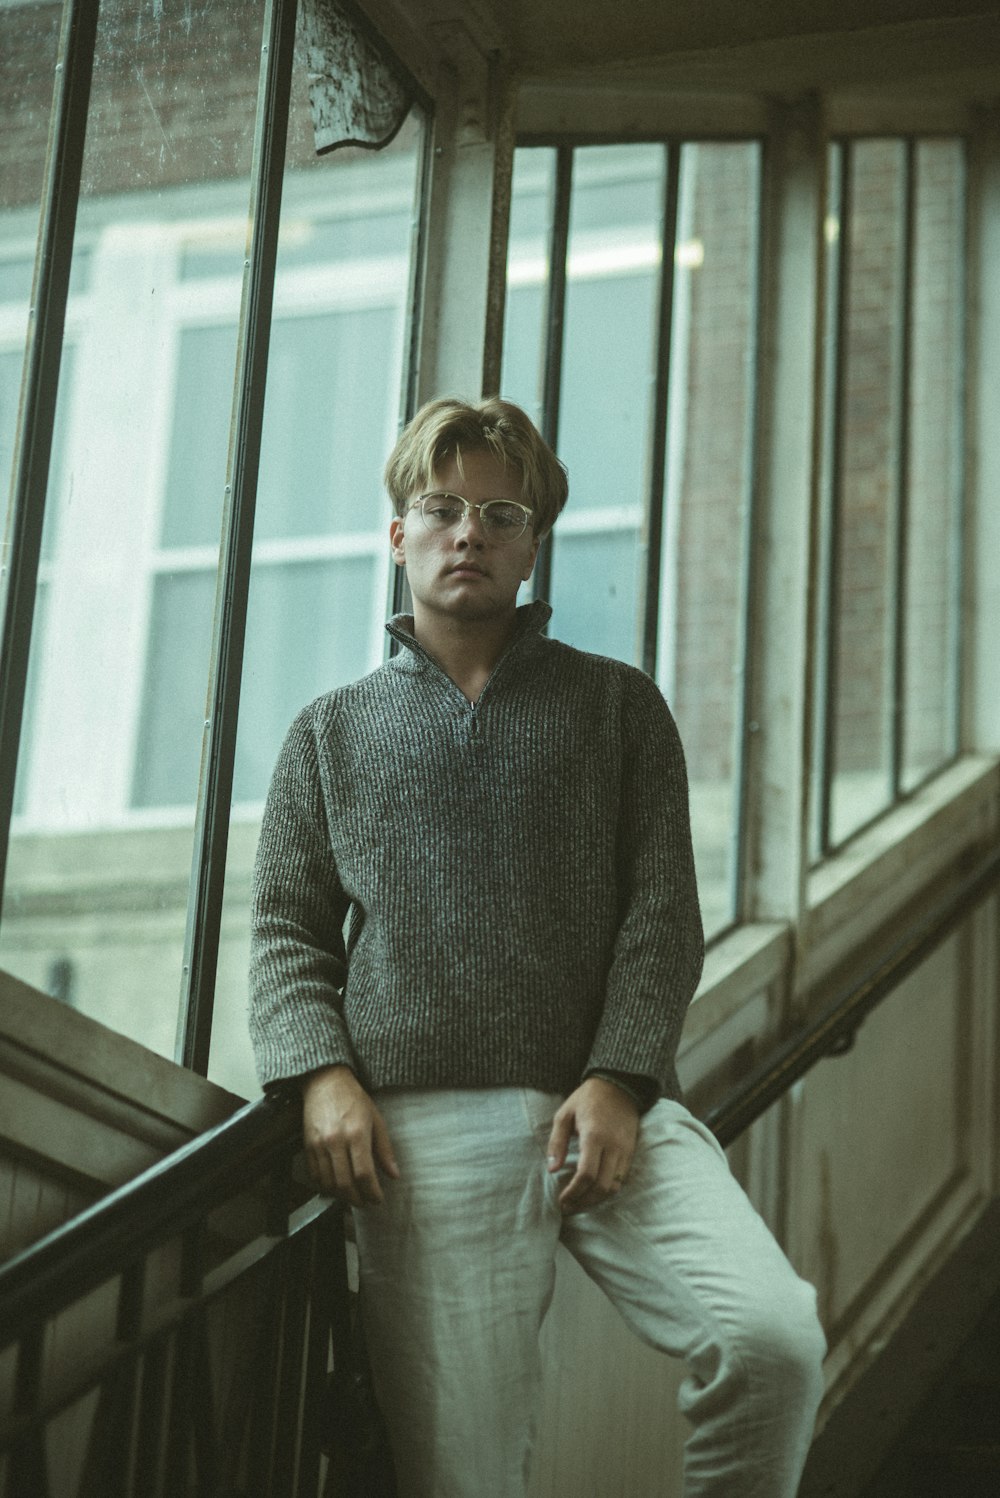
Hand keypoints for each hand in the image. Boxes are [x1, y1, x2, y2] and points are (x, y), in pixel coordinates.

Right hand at [301, 1065, 400, 1206]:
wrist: (325, 1082)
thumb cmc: (353, 1099)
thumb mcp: (376, 1120)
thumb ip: (384, 1149)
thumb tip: (394, 1174)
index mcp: (357, 1134)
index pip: (364, 1174)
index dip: (372, 1192)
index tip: (378, 1199)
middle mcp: (336, 1141)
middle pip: (344, 1184)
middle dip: (357, 1199)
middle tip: (365, 1202)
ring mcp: (319, 1145)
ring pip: (328, 1183)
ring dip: (341, 1195)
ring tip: (352, 1196)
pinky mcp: (307, 1146)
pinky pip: (315, 1175)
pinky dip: (325, 1186)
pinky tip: (335, 1185)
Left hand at [546, 1076, 639, 1215]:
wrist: (619, 1086)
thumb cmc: (587, 1099)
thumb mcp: (565, 1114)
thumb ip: (557, 1142)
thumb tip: (552, 1169)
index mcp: (594, 1136)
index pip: (586, 1175)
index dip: (573, 1193)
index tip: (561, 1200)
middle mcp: (613, 1146)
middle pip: (601, 1187)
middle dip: (583, 1202)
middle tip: (568, 1208)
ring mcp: (625, 1150)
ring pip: (614, 1187)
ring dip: (596, 1200)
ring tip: (579, 1203)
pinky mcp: (631, 1152)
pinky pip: (622, 1179)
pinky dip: (608, 1190)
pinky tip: (594, 1191)